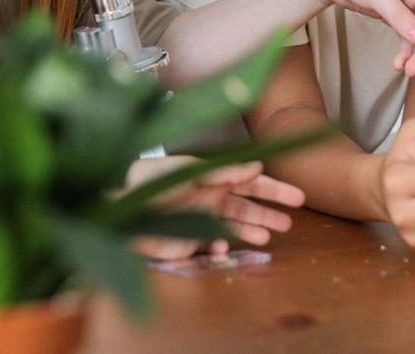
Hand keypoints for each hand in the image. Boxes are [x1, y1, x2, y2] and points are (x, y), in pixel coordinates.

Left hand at [124, 157, 305, 259]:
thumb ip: (223, 171)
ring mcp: (200, 220)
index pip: (250, 182)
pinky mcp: (189, 242)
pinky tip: (223, 248)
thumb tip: (257, 166)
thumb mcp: (189, 171)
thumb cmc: (148, 182)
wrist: (117, 208)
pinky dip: (221, 248)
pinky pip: (212, 247)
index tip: (298, 197)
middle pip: (247, 207)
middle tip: (290, 223)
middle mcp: (209, 198)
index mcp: (211, 177)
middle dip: (268, 214)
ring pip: (234, 228)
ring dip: (251, 233)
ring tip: (266, 239)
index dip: (274, 189)